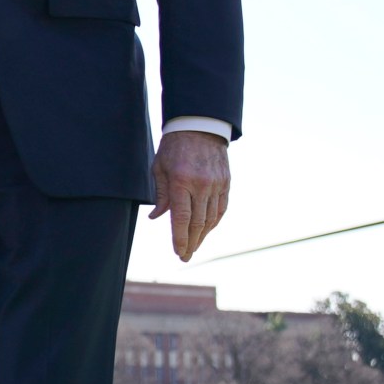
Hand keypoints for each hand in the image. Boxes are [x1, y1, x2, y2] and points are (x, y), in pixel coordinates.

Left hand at [150, 130, 231, 261]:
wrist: (199, 125)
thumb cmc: (174, 146)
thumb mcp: (160, 167)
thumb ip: (160, 194)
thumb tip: (157, 218)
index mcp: (181, 181)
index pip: (182, 219)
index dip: (180, 239)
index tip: (178, 253)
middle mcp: (201, 185)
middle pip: (198, 223)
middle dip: (191, 243)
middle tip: (185, 257)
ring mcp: (216, 184)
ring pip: (211, 219)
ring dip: (202, 236)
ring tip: (194, 247)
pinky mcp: (226, 182)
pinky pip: (221, 208)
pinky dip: (213, 222)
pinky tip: (206, 231)